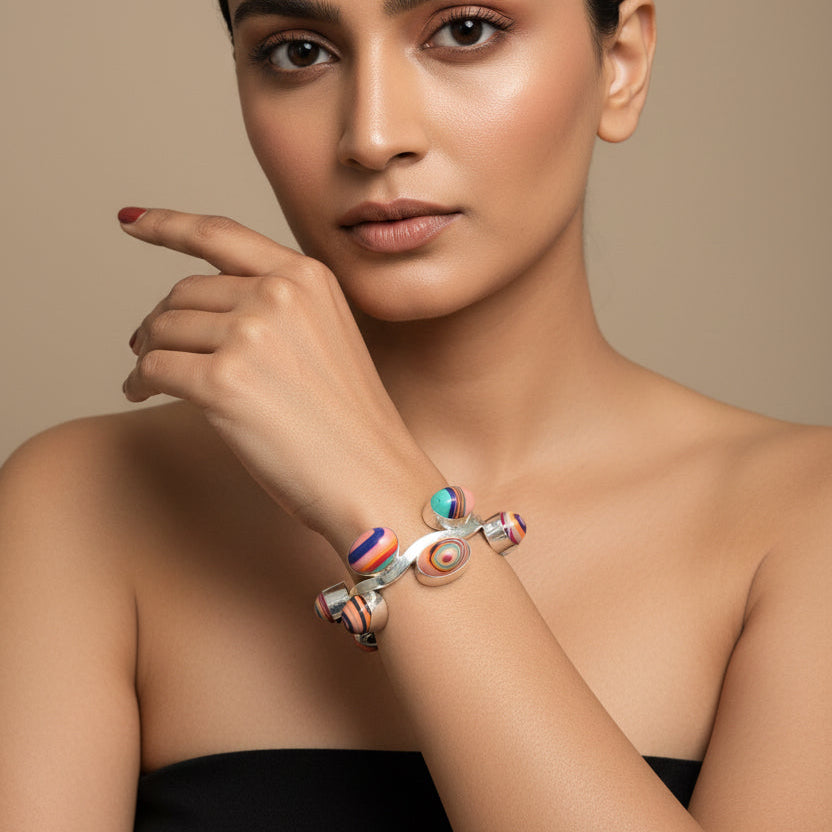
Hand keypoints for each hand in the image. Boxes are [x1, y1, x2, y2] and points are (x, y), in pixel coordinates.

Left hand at [119, 208, 440, 550]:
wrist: (373, 479)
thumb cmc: (350, 424)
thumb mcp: (325, 338)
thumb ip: (273, 307)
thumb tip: (189, 310)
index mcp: (307, 277)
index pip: (220, 235)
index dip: (167, 225)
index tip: (131, 222)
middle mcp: (279, 294)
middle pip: (183, 291)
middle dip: (161, 322)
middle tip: (150, 349)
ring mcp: (252, 334)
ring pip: (163, 328)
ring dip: (148, 353)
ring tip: (150, 378)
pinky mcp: (224, 381)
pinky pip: (153, 368)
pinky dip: (139, 382)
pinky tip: (141, 394)